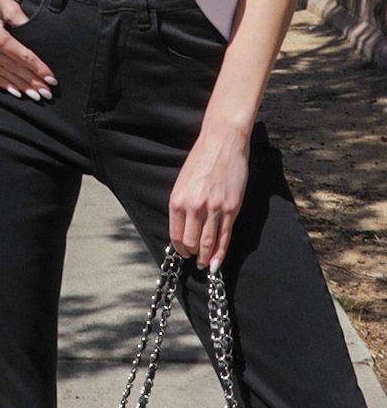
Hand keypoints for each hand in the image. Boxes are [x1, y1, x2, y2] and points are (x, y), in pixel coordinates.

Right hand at [0, 0, 55, 99]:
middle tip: (46, 93)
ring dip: (17, 85)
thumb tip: (33, 38)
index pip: (21, 56)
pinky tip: (11, 88)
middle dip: (30, 81)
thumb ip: (21, 22)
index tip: (51, 79)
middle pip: (11, 68)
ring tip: (33, 95)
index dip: (37, 68)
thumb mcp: (7, 3)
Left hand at [168, 128, 249, 268]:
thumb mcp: (183, 182)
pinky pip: (224, 237)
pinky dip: (220, 253)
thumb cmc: (201, 159)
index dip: (179, 248)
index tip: (183, 252)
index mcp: (177, 200)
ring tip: (205, 264)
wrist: (222, 142)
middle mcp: (193, 207)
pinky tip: (217, 262)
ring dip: (206, 258)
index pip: (175, 235)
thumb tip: (183, 227)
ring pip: (208, 244)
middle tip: (195, 259)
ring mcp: (213, 209)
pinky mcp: (231, 209)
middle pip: (191, 243)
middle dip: (192, 254)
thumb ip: (182, 204)